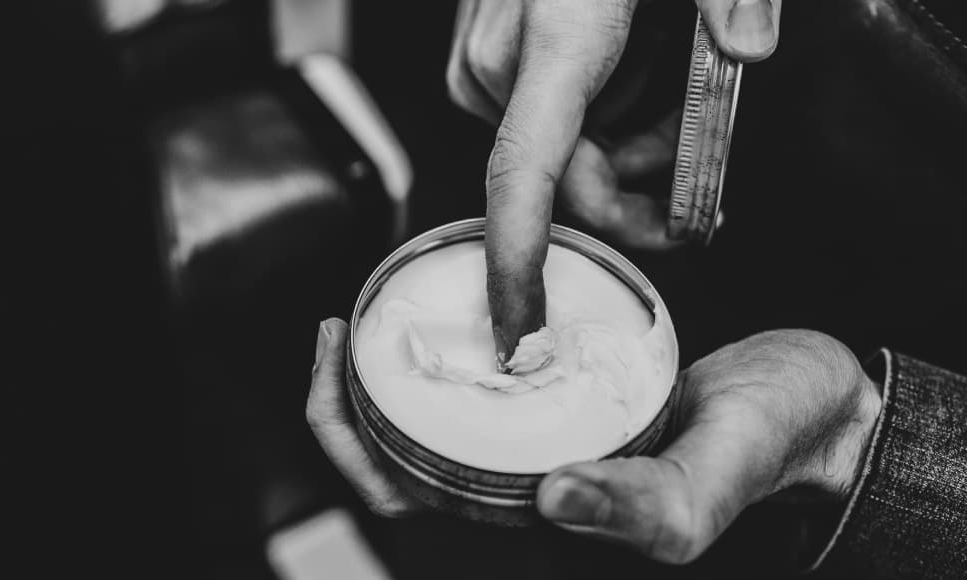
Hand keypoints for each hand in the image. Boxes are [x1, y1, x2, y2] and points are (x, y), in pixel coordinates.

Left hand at [307, 322, 881, 563]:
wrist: (811, 405)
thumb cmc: (770, 446)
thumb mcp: (713, 478)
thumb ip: (643, 506)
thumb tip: (551, 500)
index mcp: (537, 512)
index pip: (405, 494)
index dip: (347, 442)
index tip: (336, 359)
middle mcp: (524, 477)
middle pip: (401, 453)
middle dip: (350, 397)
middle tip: (341, 324)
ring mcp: (539, 435)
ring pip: (435, 412)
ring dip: (391, 367)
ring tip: (379, 305)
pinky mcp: (560, 393)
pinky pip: (482, 375)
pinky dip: (451, 340)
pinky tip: (450, 295)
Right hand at [447, 0, 782, 360]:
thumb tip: (748, 50)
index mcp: (553, 39)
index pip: (522, 177)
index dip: (517, 264)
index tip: (520, 330)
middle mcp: (503, 58)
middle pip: (563, 177)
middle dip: (634, 193)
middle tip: (703, 191)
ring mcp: (485, 55)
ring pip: (557, 149)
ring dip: (623, 146)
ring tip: (671, 94)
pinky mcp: (484, 51)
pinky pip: (541, 115)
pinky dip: (596, 115)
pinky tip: (632, 70)